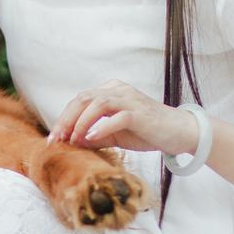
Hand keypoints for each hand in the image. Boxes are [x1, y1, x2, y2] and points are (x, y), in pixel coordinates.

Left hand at [48, 79, 198, 155]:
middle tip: (57, 139)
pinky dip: (102, 127)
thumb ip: (95, 136)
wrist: (179, 133)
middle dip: (67, 119)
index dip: (64, 118)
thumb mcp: (116, 135)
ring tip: (73, 139)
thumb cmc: (147, 132)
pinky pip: (118, 116)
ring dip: (81, 122)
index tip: (53, 138)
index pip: (80, 100)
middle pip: (84, 98)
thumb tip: (72, 143)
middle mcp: (118, 90)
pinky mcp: (141, 113)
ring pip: (97, 103)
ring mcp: (130, 99)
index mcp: (110, 91)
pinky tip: (91, 138)